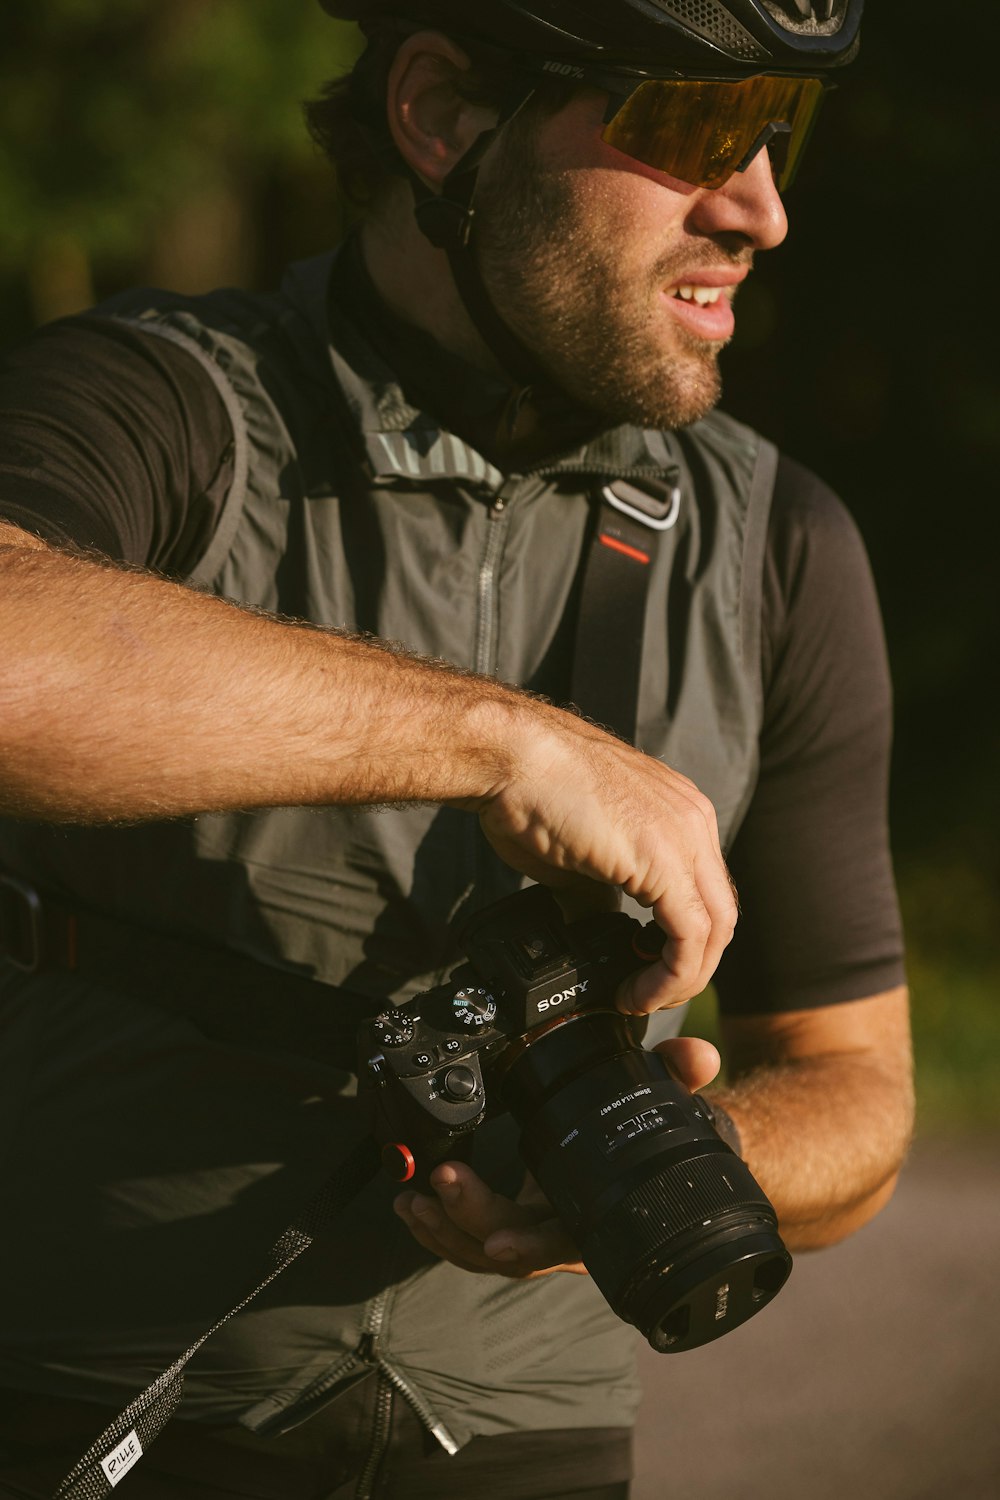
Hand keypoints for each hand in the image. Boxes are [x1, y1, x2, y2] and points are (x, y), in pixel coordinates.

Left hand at [394, 1035, 720, 1276]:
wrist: (673, 1174)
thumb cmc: (673, 1146)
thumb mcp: (680, 1108)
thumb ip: (682, 1078)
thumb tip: (698, 1055)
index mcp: (598, 1219)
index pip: (560, 1242)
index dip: (529, 1245)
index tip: (498, 1240)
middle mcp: (565, 1235)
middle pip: (508, 1247)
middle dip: (468, 1219)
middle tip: (438, 1181)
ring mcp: (538, 1232)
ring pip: (483, 1251)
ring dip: (443, 1230)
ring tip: (409, 1202)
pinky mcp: (516, 1221)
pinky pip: (473, 1238)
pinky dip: (441, 1225)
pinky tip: (411, 1204)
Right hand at [472, 706, 737, 1013]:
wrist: (510, 757)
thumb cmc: (529, 790)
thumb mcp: (580, 850)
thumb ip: (604, 887)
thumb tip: (603, 922)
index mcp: (679, 812)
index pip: (705, 891)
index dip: (683, 941)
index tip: (647, 970)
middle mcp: (693, 820)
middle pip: (720, 914)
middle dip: (692, 966)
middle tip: (651, 994)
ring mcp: (685, 837)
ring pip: (716, 929)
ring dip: (683, 978)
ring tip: (642, 998)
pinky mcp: (665, 861)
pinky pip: (690, 936)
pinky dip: (670, 975)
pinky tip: (637, 990)